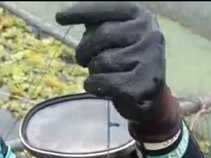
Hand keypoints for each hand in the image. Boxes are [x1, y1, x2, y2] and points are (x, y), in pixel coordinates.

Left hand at [55, 2, 165, 123]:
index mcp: (141, 16)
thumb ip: (96, 24)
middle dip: (84, 50)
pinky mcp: (145, 83)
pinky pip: (104, 81)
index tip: (60, 17)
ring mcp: (150, 58)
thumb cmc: (124, 60)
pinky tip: (97, 86)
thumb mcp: (114, 36)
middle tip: (82, 60)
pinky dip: (93, 85)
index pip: (108, 8)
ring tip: (101, 74)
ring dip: (92, 71)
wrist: (148, 95)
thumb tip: (64, 14)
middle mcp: (150, 33)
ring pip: (102, 61)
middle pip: (102, 35)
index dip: (82, 12)